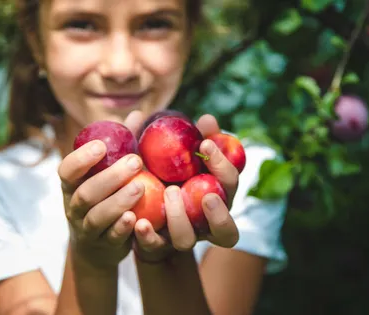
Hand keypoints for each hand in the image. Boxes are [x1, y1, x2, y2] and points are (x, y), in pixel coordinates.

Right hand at [58, 112, 145, 268]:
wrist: (98, 246)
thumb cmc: (106, 197)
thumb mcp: (109, 173)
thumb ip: (123, 146)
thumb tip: (137, 114)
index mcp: (72, 185)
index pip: (66, 170)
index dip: (81, 158)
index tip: (102, 145)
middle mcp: (74, 206)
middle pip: (86, 193)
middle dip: (110, 177)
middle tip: (135, 161)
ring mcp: (86, 228)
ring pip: (96, 216)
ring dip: (118, 201)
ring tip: (140, 187)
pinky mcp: (102, 246)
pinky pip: (110, 238)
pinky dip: (121, 228)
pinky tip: (134, 218)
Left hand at [132, 113, 239, 262]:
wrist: (138, 203)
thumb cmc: (167, 171)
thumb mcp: (179, 152)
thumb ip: (193, 137)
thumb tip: (207, 119)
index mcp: (216, 196)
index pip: (230, 184)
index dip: (224, 166)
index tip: (206, 144)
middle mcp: (203, 223)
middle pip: (226, 230)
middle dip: (219, 213)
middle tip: (207, 194)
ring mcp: (180, 237)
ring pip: (188, 241)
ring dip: (181, 219)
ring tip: (170, 194)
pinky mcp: (155, 246)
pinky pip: (154, 248)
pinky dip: (148, 236)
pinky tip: (139, 222)